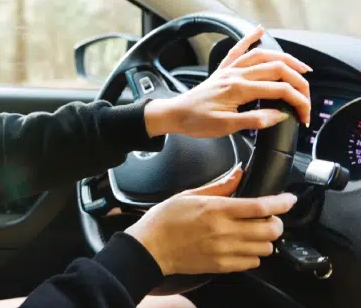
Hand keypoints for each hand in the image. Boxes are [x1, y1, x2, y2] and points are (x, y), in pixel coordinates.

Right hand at [125, 166, 295, 275]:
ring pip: (266, 248)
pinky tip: (242, 246)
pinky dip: (253, 254)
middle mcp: (224, 231)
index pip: (260, 206)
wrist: (151, 247)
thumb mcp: (189, 195)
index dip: (281, 202)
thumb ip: (219, 185)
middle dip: (276, 222)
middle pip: (270, 229)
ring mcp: (225, 251)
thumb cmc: (166, 220)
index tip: (289, 199)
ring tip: (254, 232)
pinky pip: (253, 263)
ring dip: (265, 239)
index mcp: (216, 209)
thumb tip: (239, 173)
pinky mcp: (223, 266)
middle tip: (269, 217)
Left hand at [145, 25, 311, 138]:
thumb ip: (254, 121)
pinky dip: (249, 37)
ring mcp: (229, 70)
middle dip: (298, 81)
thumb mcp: (226, 127)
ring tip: (301, 68)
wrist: (175, 114)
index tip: (304, 115)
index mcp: (239, 89)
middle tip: (308, 94)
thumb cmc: (197, 121)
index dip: (298, 101)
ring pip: (262, 55)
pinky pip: (237, 49)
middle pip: (276, 69)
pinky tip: (259, 29)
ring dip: (285, 59)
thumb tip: (280, 114)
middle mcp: (236, 74)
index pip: (279, 90)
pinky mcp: (223, 70)